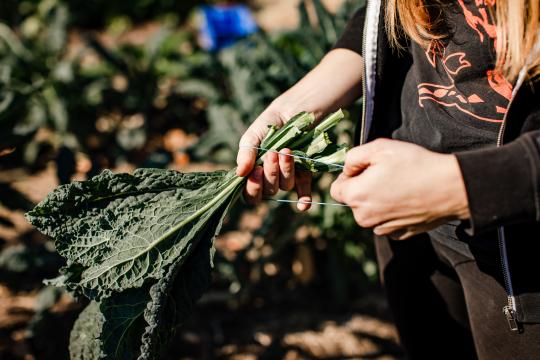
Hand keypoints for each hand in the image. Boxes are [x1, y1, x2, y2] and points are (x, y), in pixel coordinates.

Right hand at [236, 106, 311, 210]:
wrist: (298, 109)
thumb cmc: (272, 121)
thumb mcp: (254, 134)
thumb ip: (246, 152)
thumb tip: (239, 174)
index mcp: (254, 170)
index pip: (249, 192)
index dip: (252, 188)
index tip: (256, 172)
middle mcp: (270, 176)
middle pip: (268, 190)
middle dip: (270, 174)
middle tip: (272, 154)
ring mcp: (288, 175)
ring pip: (285, 186)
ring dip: (285, 172)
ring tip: (286, 152)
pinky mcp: (305, 172)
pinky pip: (303, 191)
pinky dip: (303, 200)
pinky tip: (303, 205)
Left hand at [330, 139, 470, 239]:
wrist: (449, 187)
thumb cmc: (414, 164)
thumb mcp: (378, 148)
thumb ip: (352, 157)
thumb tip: (346, 170)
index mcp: (355, 197)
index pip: (336, 189)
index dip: (348, 176)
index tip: (366, 169)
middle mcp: (364, 218)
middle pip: (354, 201)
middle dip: (364, 188)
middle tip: (387, 174)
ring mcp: (382, 229)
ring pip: (370, 212)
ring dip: (378, 200)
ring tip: (401, 186)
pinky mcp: (399, 235)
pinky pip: (387, 222)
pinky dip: (393, 212)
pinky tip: (408, 199)